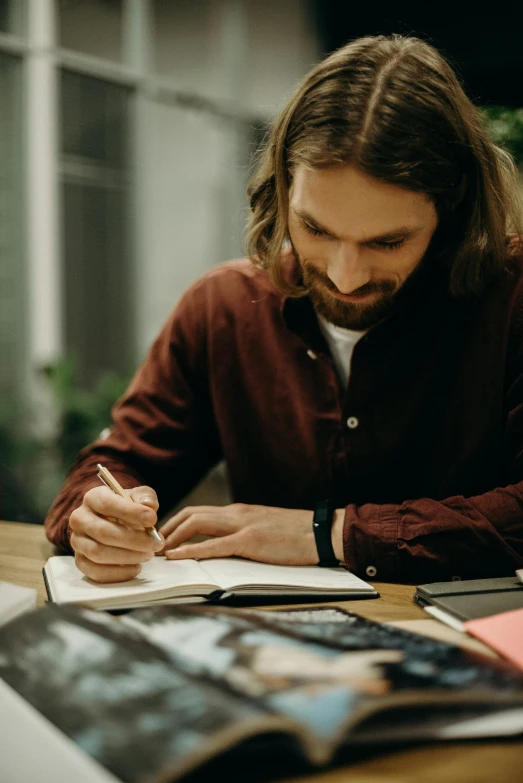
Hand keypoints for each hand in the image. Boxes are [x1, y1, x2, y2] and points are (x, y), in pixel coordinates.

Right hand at [69, 485, 163, 582]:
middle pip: (103, 532)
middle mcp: (80, 519)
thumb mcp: (138, 496)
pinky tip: (136, 567)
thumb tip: (149, 506)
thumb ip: (145, 497)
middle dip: (134, 540)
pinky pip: (95, 571)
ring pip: (98, 553)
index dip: (131, 512)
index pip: (106, 504)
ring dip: (128, 557)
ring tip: (148, 554)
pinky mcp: (80, 561)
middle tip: (156, 544)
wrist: (113, 523)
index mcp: (92, 498)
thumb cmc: (127, 509)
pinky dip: (119, 573)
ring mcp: (77, 541)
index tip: (152, 520)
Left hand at [160, 503, 341, 564]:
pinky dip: (191, 549)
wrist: (322, 532)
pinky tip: (176, 556)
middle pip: (192, 513)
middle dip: (168, 528)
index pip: (200, 512)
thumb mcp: (265, 530)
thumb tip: (226, 545)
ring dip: (173, 536)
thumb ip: (244, 533)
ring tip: (158, 551)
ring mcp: (242, 525)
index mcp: (240, 512)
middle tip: (153, 544)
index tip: (164, 536)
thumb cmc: (297, 535)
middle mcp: (237, 514)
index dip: (177, 522)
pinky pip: (213, 545)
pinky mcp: (250, 541)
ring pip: (197, 523)